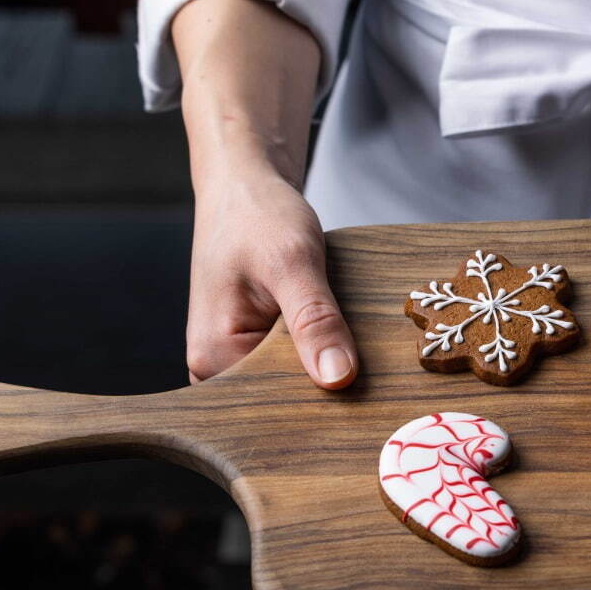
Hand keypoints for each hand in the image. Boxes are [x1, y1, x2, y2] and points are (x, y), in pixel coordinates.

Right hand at [186, 160, 357, 388]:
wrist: (244, 187)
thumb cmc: (258, 215)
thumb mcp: (293, 262)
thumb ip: (314, 320)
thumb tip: (338, 378)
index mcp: (213, 358)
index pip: (276, 402)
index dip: (322, 401)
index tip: (368, 397)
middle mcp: (217, 367)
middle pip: (285, 396)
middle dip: (328, 385)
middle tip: (377, 376)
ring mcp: (236, 357)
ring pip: (295, 379)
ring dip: (328, 365)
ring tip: (361, 353)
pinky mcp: (255, 344)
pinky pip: (294, 361)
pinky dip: (321, 350)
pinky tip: (345, 341)